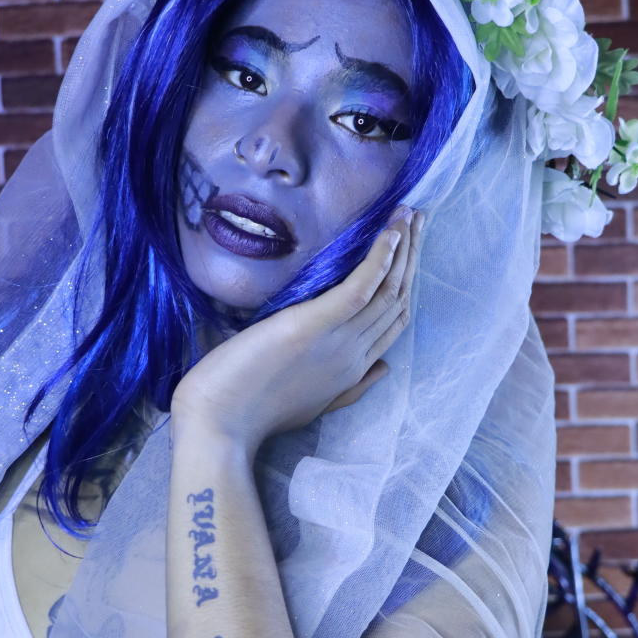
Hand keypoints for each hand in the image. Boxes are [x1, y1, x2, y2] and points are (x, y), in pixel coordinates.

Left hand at [170, 206, 422, 453]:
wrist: (218, 425)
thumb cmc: (251, 412)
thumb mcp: (312, 401)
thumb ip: (350, 387)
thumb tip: (384, 369)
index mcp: (353, 370)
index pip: (393, 320)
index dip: (406, 283)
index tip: (409, 249)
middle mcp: (355, 354)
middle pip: (397, 298)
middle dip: (411, 256)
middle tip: (419, 218)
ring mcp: (338, 341)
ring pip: (387, 289)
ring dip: (402, 247)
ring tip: (410, 213)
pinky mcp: (313, 325)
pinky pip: (359, 288)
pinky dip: (379, 259)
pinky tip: (389, 233)